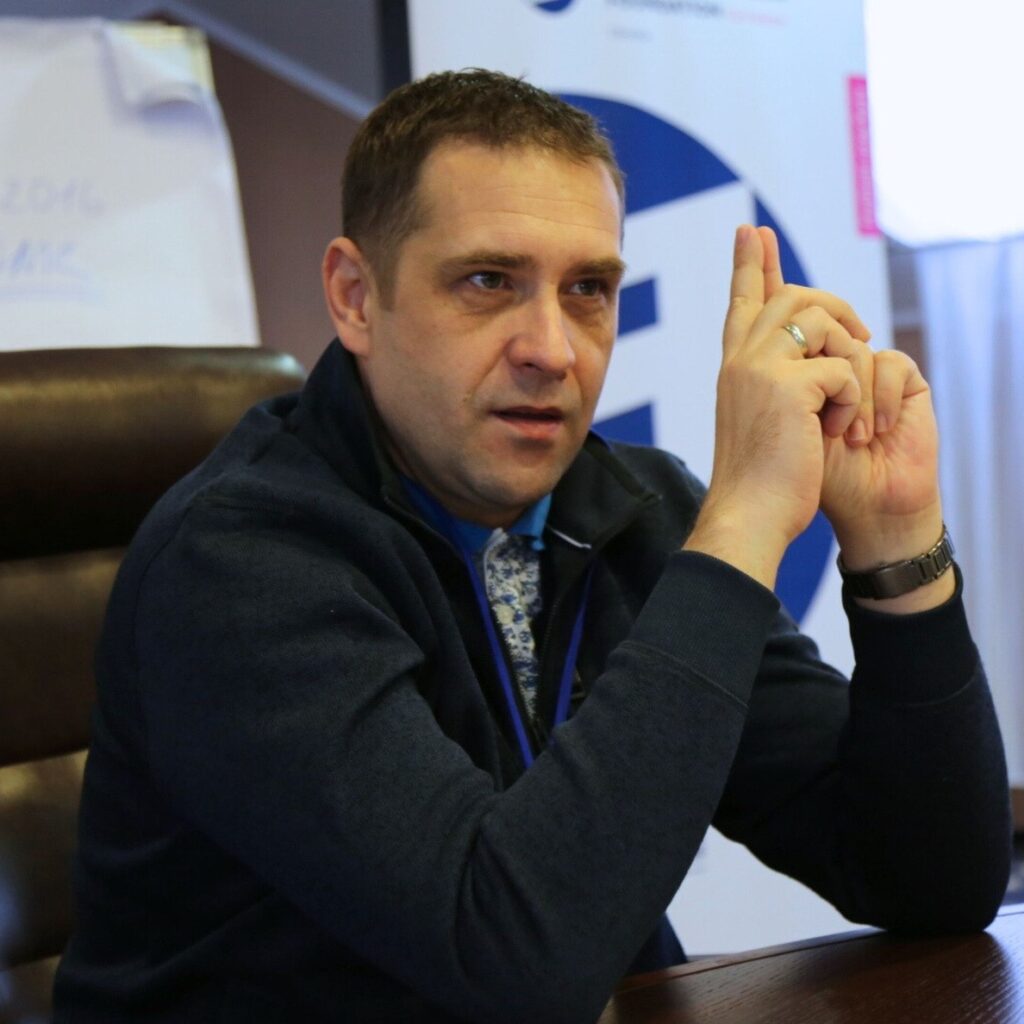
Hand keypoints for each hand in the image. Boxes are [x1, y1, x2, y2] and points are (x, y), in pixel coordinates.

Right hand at [685, 225, 870, 588]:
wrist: (749, 513)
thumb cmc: (760, 479)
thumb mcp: (763, 420)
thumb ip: (777, 384)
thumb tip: (812, 363)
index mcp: (733, 367)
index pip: (743, 302)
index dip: (750, 265)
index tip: (750, 231)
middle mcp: (740, 358)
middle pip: (793, 296)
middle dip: (837, 308)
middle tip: (861, 336)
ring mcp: (759, 367)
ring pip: (821, 319)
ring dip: (850, 358)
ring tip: (845, 402)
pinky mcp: (787, 386)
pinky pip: (843, 366)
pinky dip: (852, 399)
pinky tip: (838, 429)